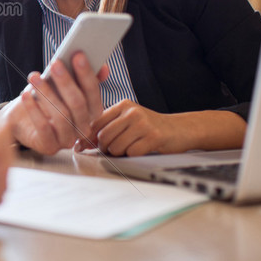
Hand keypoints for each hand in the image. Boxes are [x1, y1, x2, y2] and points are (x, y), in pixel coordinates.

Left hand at [0, 52, 108, 154]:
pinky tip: (26, 94)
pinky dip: (34, 109)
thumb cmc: (46, 99)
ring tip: (34, 77)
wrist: (22, 119)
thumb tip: (103, 68)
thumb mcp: (62, 84)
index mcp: (92, 112)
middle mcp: (83, 128)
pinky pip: (44, 128)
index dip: (86, 74)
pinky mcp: (49, 146)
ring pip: (62, 115)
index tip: (77, 55)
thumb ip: (82, 76)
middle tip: (54, 64)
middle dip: (66, 81)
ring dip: (46, 93)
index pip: (93, 93)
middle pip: (78, 104)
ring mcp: (67, 139)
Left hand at [88, 100, 247, 155]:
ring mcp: (143, 123)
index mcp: (123, 105)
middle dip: (104, 148)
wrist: (180, 129)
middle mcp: (132, 111)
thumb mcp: (128, 120)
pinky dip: (133, 155)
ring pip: (116, 147)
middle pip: (103, 136)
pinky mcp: (153, 137)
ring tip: (129, 148)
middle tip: (112, 150)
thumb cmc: (150, 127)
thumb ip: (108, 127)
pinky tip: (140, 149)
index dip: (86, 137)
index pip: (96, 122)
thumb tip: (81, 141)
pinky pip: (131, 153)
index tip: (79, 146)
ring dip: (119, 153)